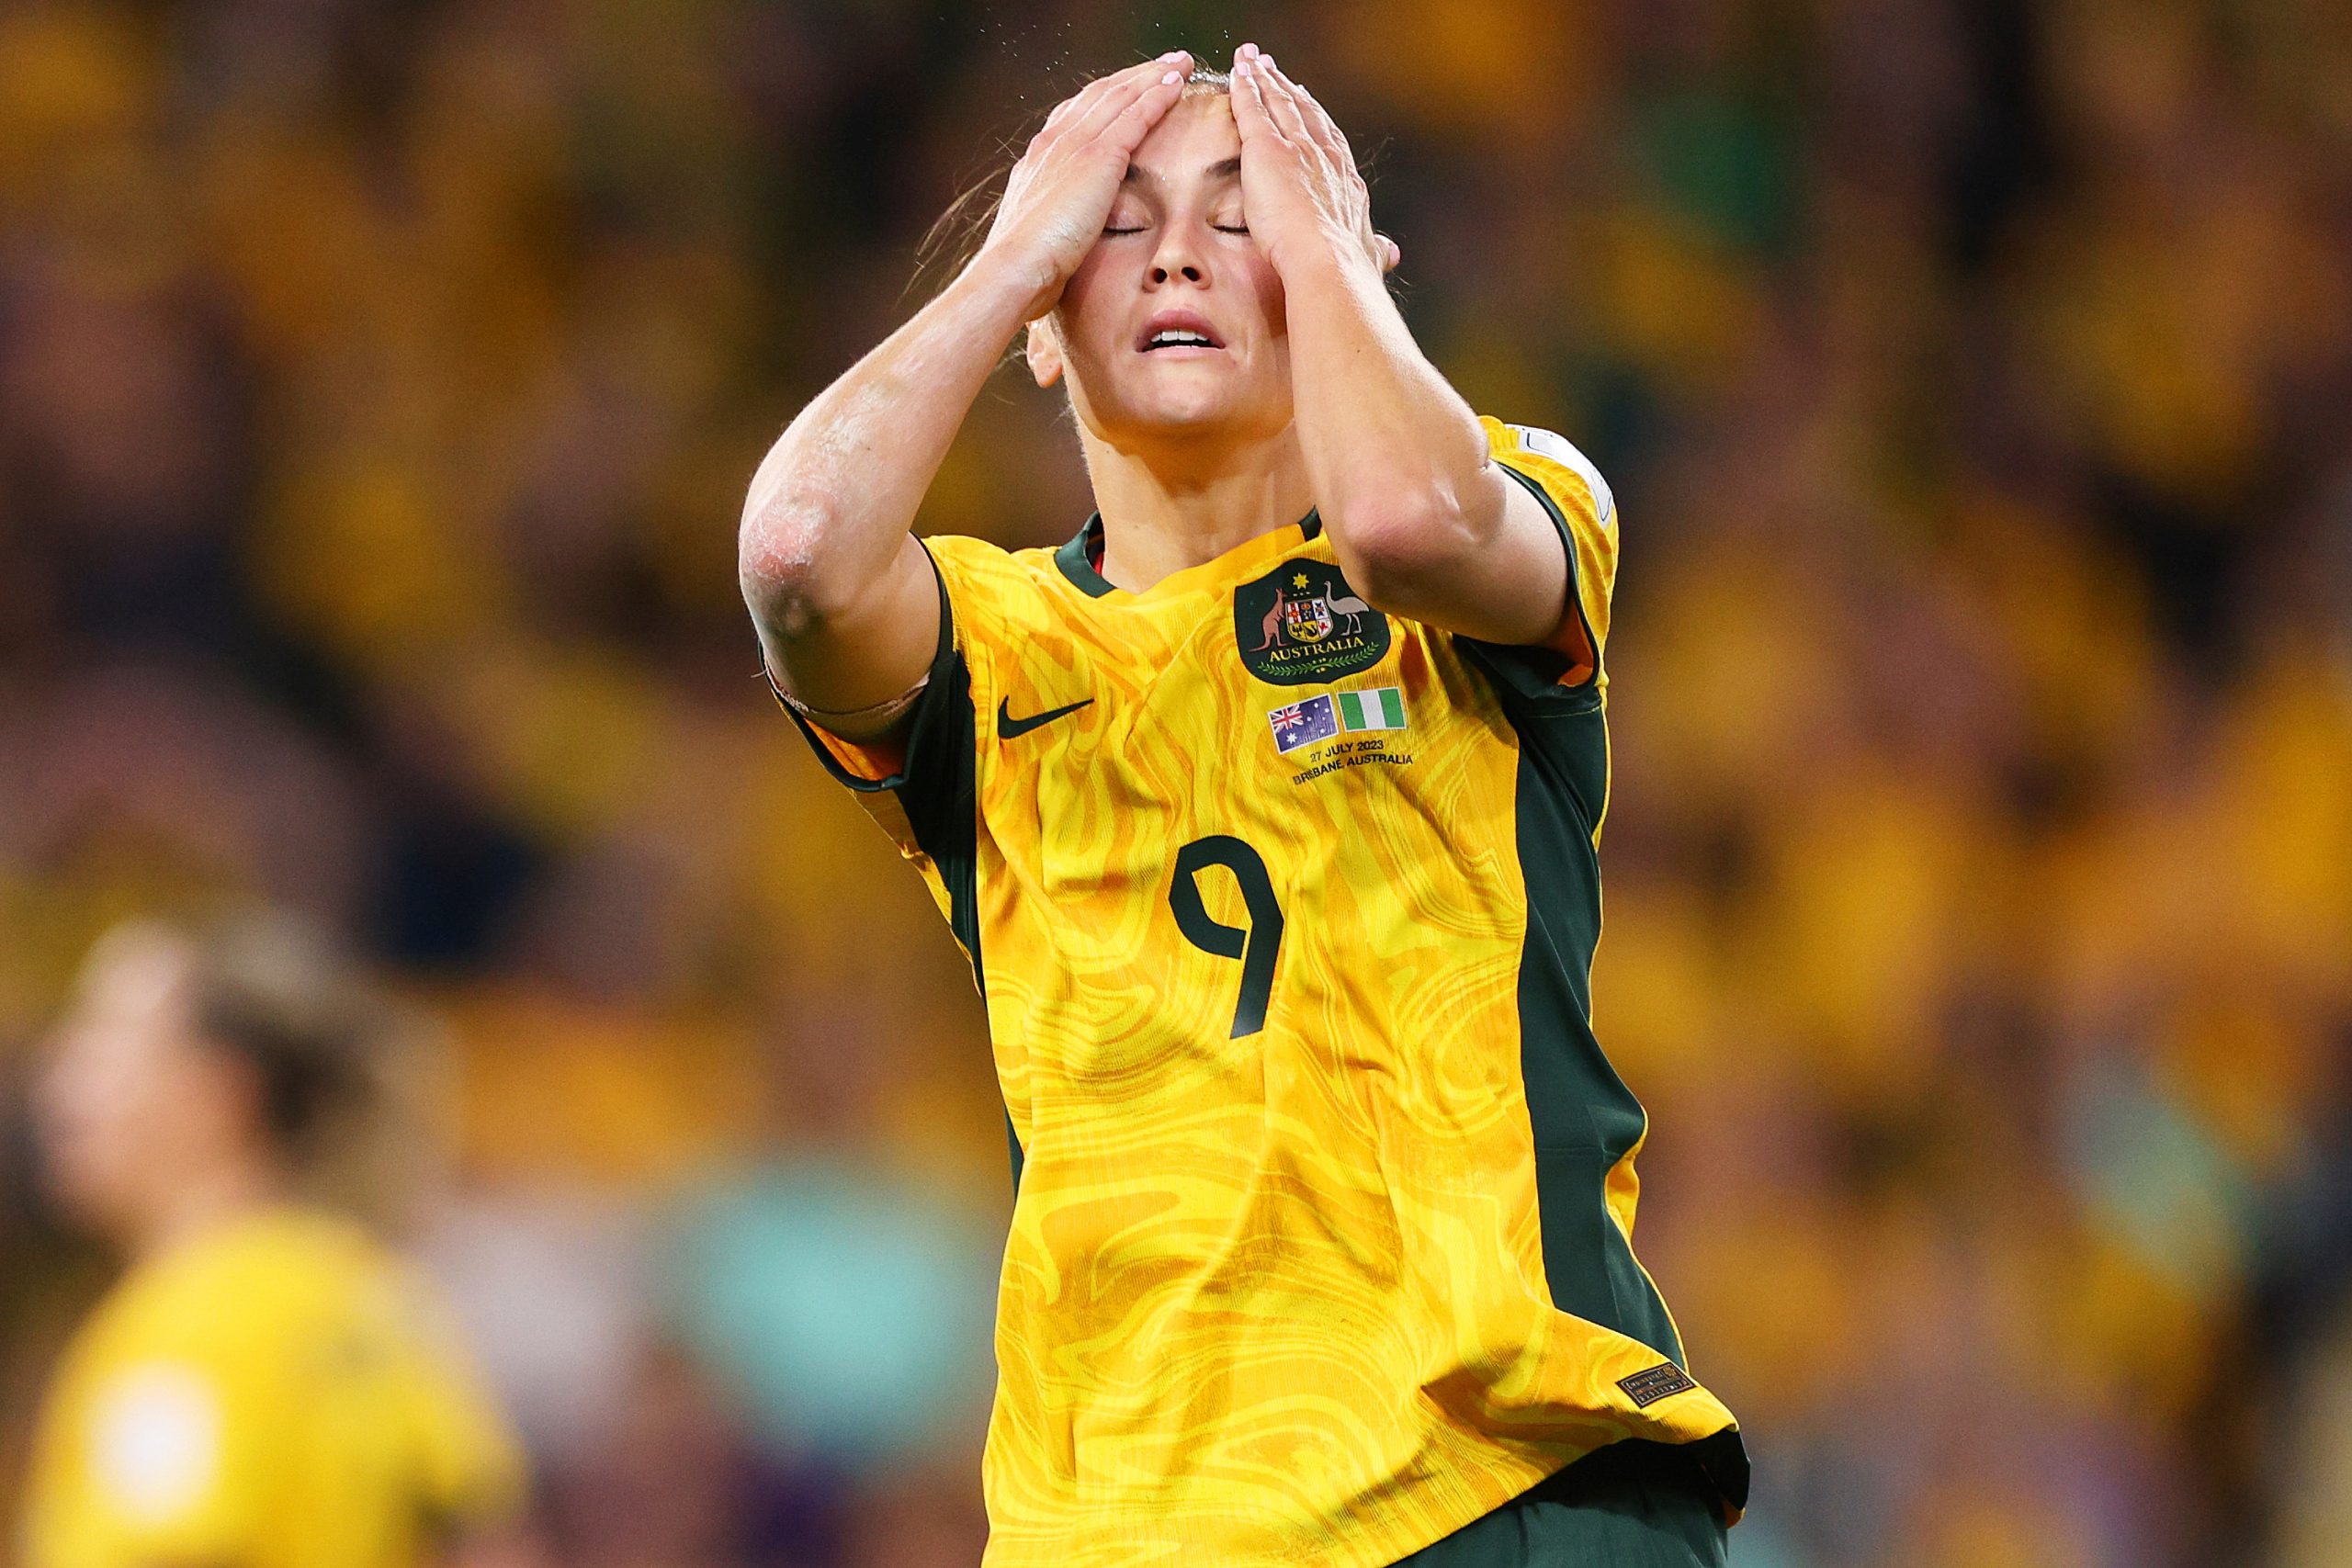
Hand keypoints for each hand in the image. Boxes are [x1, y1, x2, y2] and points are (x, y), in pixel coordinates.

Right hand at [977, 52, 1194, 320]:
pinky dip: (1156, 95)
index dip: (1106, 97)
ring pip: (1120, 96)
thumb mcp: (1038, 234)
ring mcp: (1076, 145)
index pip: (1077, 114)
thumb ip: (1053, 220)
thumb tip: (1061, 234)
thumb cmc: (1024, 267)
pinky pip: (1135, 116)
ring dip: (1152, 75)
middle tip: (1163, 63)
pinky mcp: (1099, 157)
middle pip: (1101, 95)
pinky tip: (1176, 84)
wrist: (1015, 267)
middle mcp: (1055, 142)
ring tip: (1179, 63)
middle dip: (1133, 76)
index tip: (1127, 88)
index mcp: (1040, 159)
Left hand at [1229, 44, 1400, 281]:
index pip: (1327, 138)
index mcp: (1345, 179)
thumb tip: (1390, 253)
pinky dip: (1245, 87)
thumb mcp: (1367, 254)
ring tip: (1252, 61)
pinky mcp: (1268, 149)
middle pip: (1302, 111)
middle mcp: (1324, 156)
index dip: (1314, 116)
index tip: (1305, 97)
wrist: (1331, 262)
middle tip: (1272, 67)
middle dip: (1287, 88)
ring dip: (1264, 78)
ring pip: (1278, 103)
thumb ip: (1374, 249)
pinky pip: (1253, 109)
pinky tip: (1237, 72)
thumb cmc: (1348, 268)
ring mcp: (1297, 148)